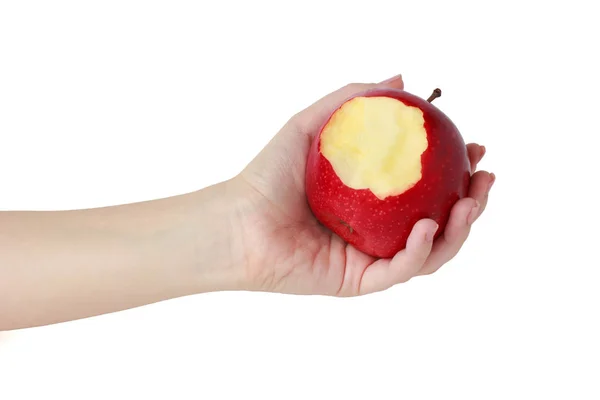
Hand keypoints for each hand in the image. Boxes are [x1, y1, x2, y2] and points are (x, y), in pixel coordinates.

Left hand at [236, 75, 493, 295]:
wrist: (238, 221)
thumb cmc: (268, 175)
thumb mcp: (310, 125)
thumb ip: (351, 100)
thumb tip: (399, 78)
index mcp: (372, 200)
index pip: (425, 188)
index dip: (456, 171)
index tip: (474, 147)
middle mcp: (375, 230)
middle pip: (438, 223)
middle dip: (471, 204)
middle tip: (485, 179)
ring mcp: (369, 257)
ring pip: (429, 253)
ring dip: (458, 231)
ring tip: (470, 203)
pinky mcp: (358, 282)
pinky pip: (399, 270)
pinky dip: (420, 252)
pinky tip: (428, 226)